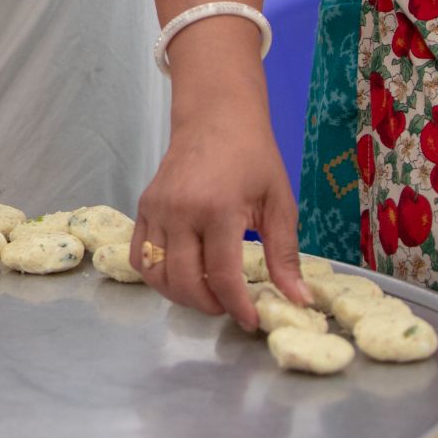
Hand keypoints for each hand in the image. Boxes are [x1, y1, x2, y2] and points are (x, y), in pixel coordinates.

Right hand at [132, 110, 310, 330]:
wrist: (215, 117)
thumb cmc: (253, 157)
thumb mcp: (279, 203)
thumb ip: (285, 255)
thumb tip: (298, 299)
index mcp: (218, 209)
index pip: (222, 276)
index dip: (237, 307)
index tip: (251, 320)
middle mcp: (180, 211)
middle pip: (184, 282)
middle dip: (208, 306)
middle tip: (229, 307)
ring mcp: (156, 209)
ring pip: (156, 274)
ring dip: (180, 295)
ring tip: (206, 293)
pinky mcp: (144, 207)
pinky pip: (139, 255)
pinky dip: (156, 275)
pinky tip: (181, 274)